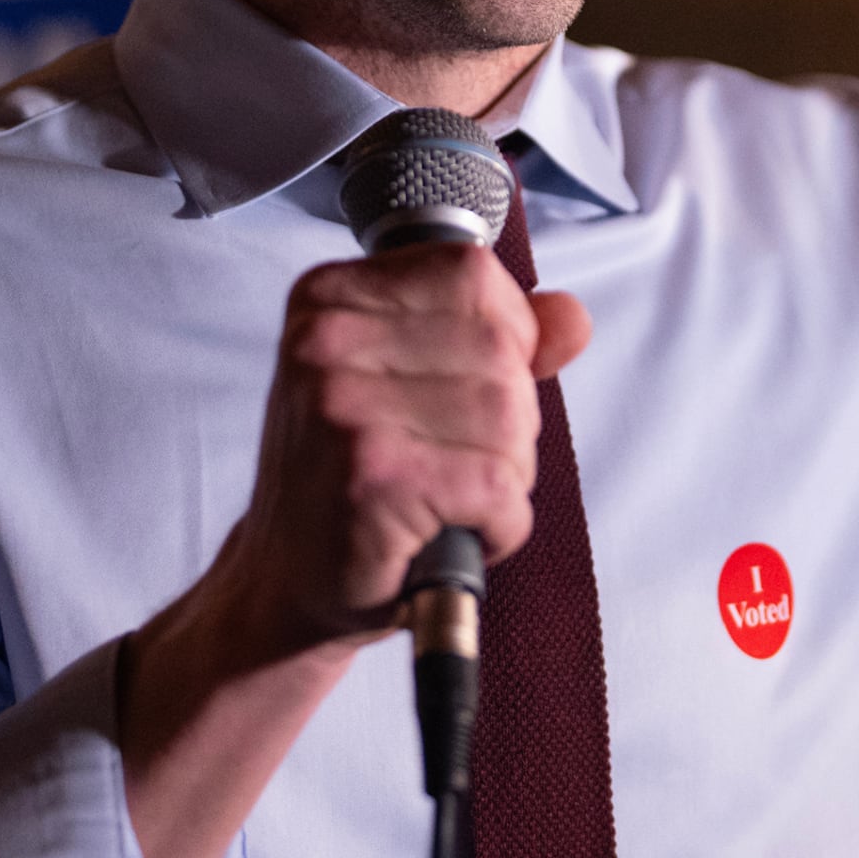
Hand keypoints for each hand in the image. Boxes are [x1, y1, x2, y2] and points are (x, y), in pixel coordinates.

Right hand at [199, 243, 591, 651]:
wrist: (287, 582)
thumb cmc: (347, 480)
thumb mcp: (408, 383)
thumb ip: (495, 340)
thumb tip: (571, 318)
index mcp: (329, 299)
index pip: (470, 274)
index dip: (504, 336)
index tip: (467, 388)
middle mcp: (326, 342)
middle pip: (500, 352)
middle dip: (507, 422)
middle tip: (450, 463)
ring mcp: (345, 407)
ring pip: (509, 420)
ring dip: (503, 477)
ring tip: (446, 499)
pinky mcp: (375, 478)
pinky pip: (500, 486)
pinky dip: (500, 525)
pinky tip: (451, 532)